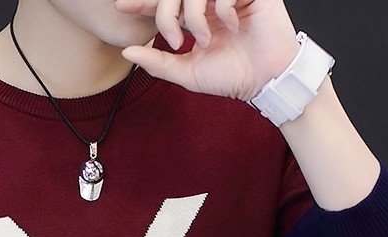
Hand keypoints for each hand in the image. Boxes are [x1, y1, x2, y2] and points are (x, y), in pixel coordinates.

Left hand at [115, 0, 300, 100]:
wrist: (266, 79)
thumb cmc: (232, 77)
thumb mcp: (188, 73)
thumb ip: (158, 63)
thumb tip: (127, 53)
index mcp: (195, 18)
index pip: (164, 2)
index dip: (143, 3)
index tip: (121, 6)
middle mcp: (209, 2)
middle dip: (166, 14)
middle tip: (175, 39)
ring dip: (194, 17)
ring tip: (206, 40)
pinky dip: (222, 10)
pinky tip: (234, 27)